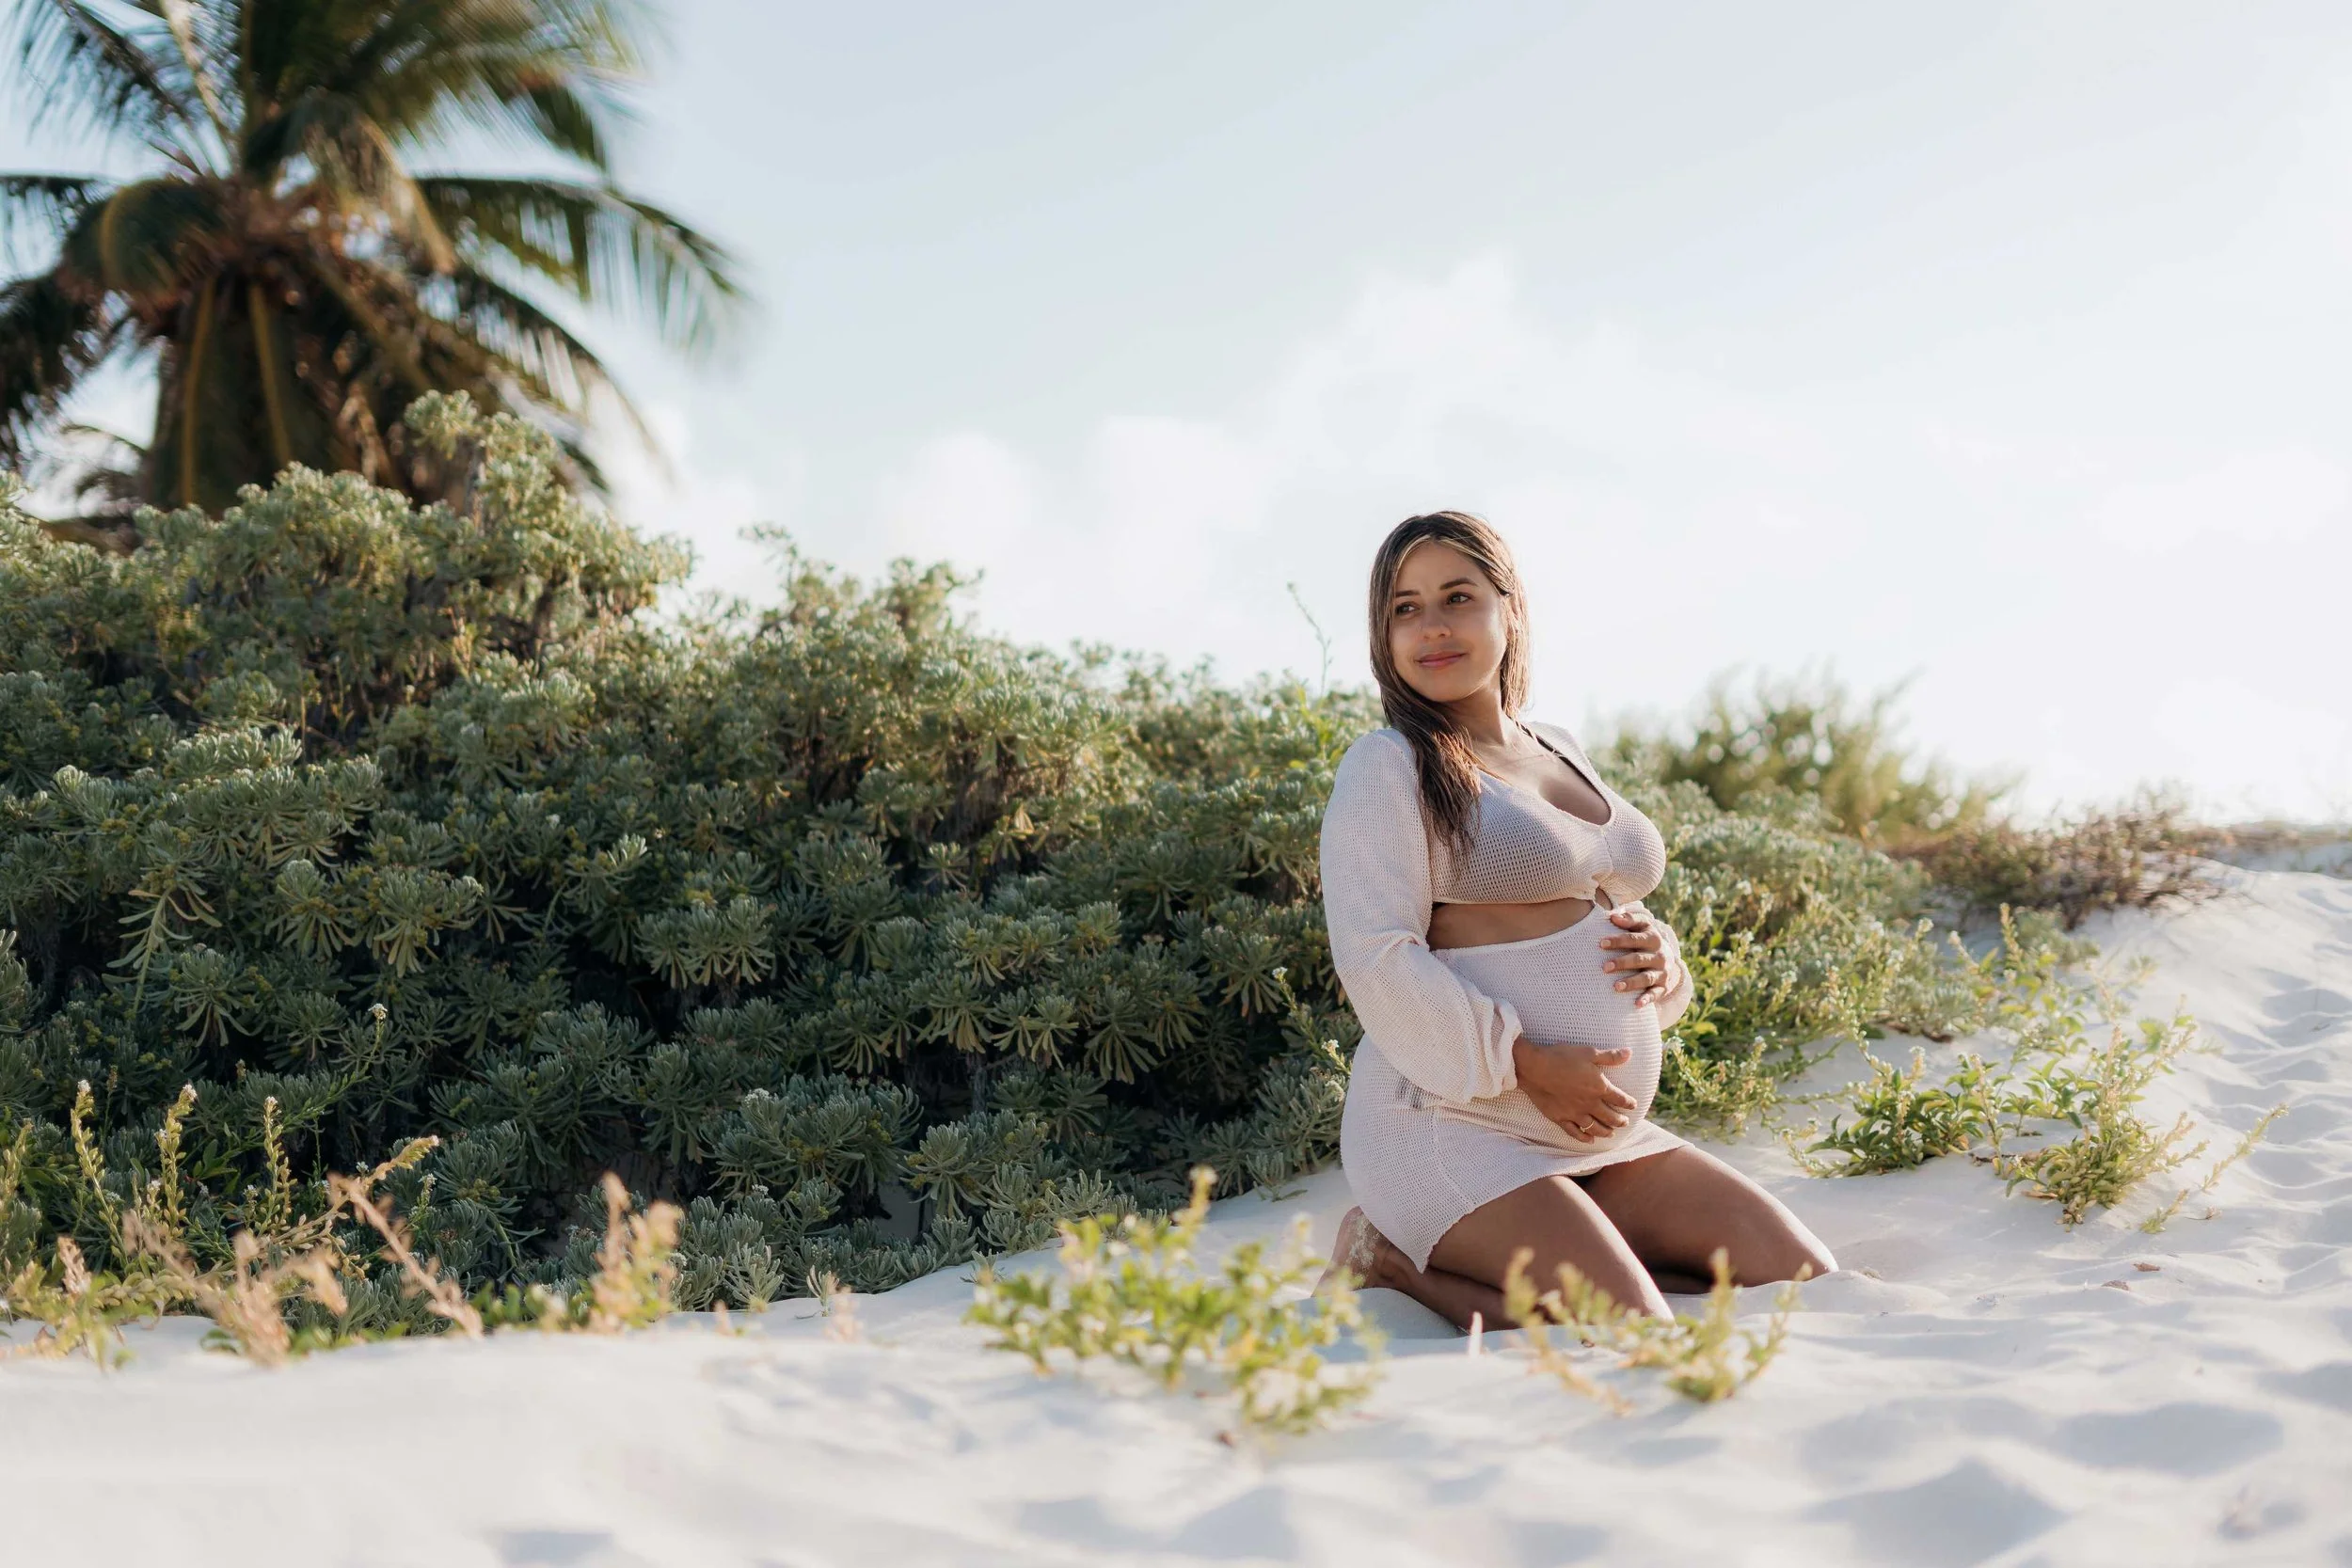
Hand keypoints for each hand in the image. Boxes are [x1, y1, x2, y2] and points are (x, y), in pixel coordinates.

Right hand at [1511, 1038, 1638, 1140]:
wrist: (1535, 1068)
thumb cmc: (1561, 1057)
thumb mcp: (1588, 1052)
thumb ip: (1610, 1056)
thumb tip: (1629, 1053)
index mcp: (1599, 1087)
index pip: (1620, 1099)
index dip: (1628, 1103)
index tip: (1633, 1105)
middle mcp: (1590, 1104)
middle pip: (1610, 1117)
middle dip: (1620, 1120)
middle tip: (1624, 1122)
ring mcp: (1575, 1113)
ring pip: (1595, 1127)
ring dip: (1605, 1131)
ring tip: (1611, 1133)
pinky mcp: (1560, 1118)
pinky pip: (1575, 1132)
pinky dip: (1584, 1138)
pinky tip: (1589, 1140)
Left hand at [1599, 907, 1678, 1008]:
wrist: (1667, 957)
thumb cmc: (1645, 939)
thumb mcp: (1642, 926)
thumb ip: (1629, 919)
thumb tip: (1613, 915)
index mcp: (1653, 938)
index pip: (1634, 938)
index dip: (1618, 940)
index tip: (1601, 943)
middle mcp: (1660, 955)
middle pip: (1639, 959)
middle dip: (1622, 963)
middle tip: (1604, 967)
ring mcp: (1662, 972)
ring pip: (1646, 978)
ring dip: (1631, 982)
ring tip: (1615, 987)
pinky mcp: (1663, 986)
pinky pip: (1655, 994)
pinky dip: (1647, 999)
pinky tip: (1636, 1004)